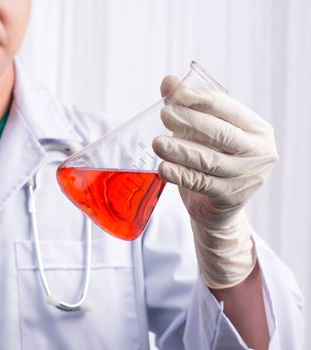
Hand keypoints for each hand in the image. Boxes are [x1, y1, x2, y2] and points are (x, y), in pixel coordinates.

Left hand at [152, 76, 277, 288]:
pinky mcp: (230, 197)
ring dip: (180, 150)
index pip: (229, 109)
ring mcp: (246, 177)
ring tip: (157, 143)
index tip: (177, 95)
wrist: (217, 208)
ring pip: (209, 160)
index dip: (202, 100)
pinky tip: (163, 168)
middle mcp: (258, 152)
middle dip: (190, 122)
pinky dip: (179, 175)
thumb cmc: (211, 159)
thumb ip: (187, 106)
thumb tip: (168, 82)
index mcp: (256, 129)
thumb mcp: (202, 133)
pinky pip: (200, 183)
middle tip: (164, 115)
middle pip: (221, 134)